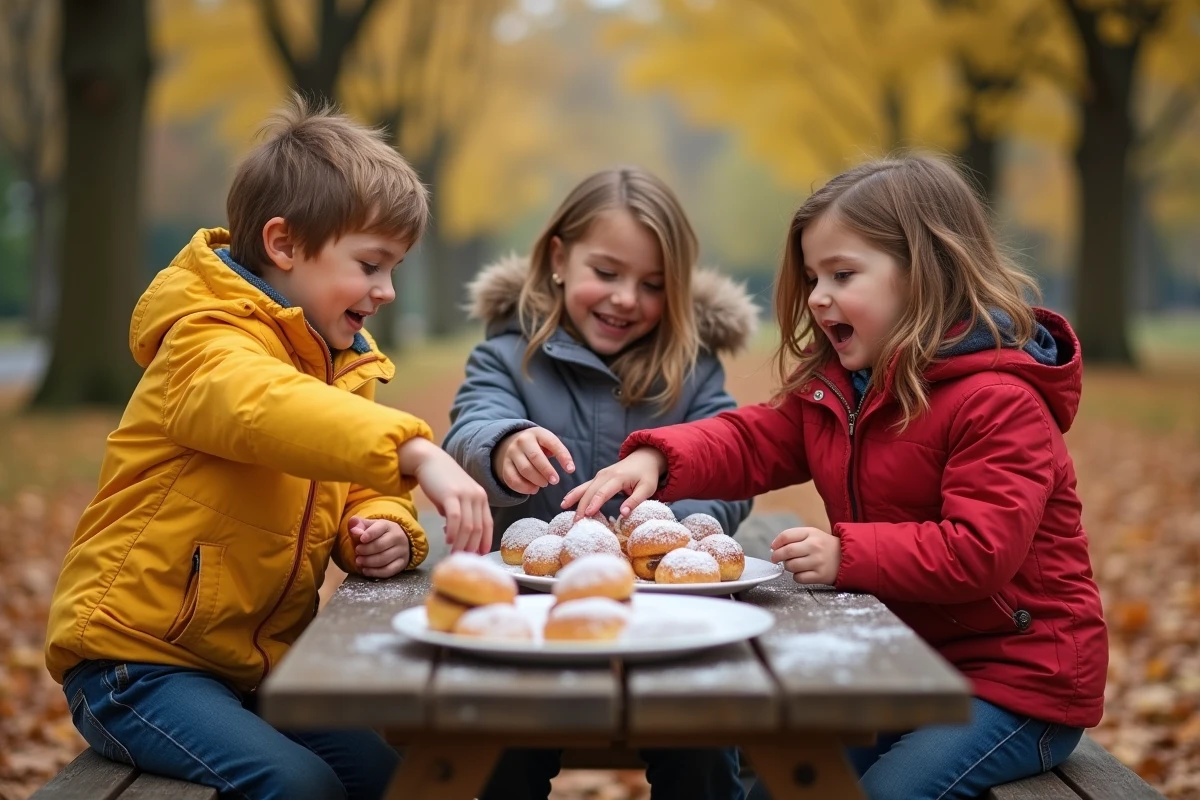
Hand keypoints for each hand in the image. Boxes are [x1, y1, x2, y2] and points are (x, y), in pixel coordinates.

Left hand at [348, 517, 409, 577]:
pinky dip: (375, 572)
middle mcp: (398, 538)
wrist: (398, 541)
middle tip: (357, 552)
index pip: (380, 528)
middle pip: (380, 545)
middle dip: (366, 550)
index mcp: (389, 526)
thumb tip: (353, 530)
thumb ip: (359, 526)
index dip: (370, 534)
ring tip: (358, 561)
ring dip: (368, 562)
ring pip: (384, 559)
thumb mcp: (370, 526)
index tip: (361, 539)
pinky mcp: (402, 564)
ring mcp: (402, 551)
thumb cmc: (379, 533)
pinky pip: (388, 571)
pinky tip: (365, 570)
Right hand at [399, 438, 491, 554]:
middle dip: (472, 547)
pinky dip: (453, 532)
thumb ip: (459, 515)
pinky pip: (456, 518)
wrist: (429, 460)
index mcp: (481, 498)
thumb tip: (454, 536)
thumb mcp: (455, 499)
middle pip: (479, 529)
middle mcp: (477, 496)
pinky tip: (448, 540)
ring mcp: (465, 495)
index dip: (485, 542)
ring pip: (468, 526)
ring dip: (462, 543)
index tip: (479, 555)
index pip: (488, 525)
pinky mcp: (451, 494)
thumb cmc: (441, 481)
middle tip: (463, 558)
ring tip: (454, 553)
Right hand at [493, 427, 574, 494]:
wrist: (510, 442)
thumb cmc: (537, 445)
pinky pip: (513, 479)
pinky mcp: (504, 465)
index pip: (552, 443)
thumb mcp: (547, 442)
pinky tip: (533, 489)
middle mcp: (523, 441)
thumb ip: (558, 451)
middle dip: (547, 471)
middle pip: (536, 457)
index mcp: (538, 433)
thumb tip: (569, 468)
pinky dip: (524, 488)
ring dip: (537, 480)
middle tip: (555, 481)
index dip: (563, 457)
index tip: (571, 470)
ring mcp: (511, 453)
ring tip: (544, 484)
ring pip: (524, 469)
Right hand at [560, 446, 666, 520]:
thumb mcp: (647, 488)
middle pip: (591, 491)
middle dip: (582, 506)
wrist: (644, 457)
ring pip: (585, 487)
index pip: (603, 492)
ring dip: (574, 498)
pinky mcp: (599, 477)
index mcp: (618, 477)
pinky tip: (566, 501)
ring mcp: (601, 474)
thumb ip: (636, 501)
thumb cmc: (647, 475)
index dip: (595, 504)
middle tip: (576, 521)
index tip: (587, 515)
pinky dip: (576, 493)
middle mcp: (606, 474)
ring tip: (563, 508)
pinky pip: (585, 485)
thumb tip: (623, 514)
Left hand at [770, 526, 841, 584]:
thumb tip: (774, 547)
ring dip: (787, 566)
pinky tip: (802, 572)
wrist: (848, 557)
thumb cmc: (825, 546)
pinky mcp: (820, 576)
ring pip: (791, 566)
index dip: (776, 543)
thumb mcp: (812, 534)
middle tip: (775, 559)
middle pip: (787, 552)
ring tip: (793, 564)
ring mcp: (818, 562)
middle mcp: (815, 547)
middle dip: (777, 556)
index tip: (773, 547)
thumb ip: (794, 537)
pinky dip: (797, 576)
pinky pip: (799, 578)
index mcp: (811, 533)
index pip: (786, 536)